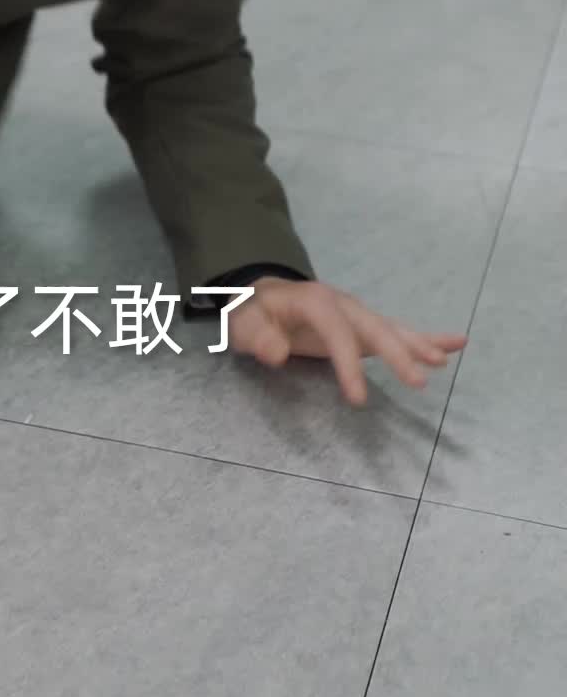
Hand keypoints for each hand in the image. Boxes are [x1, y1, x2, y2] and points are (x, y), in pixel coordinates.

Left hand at [226, 276, 466, 404]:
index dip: (349, 364)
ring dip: (419, 344)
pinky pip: (397, 332)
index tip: (359, 400)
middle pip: (374, 328)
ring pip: (392, 329)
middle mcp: (342, 304)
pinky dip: (427, 338)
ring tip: (444, 362)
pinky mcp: (363, 328)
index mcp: (314, 301)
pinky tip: (455, 345)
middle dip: (398, 353)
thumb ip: (257, 337)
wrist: (259, 296)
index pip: (337, 332)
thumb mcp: (242, 324)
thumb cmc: (252, 313)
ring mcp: (356, 314)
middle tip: (419, 382)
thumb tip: (276, 353)